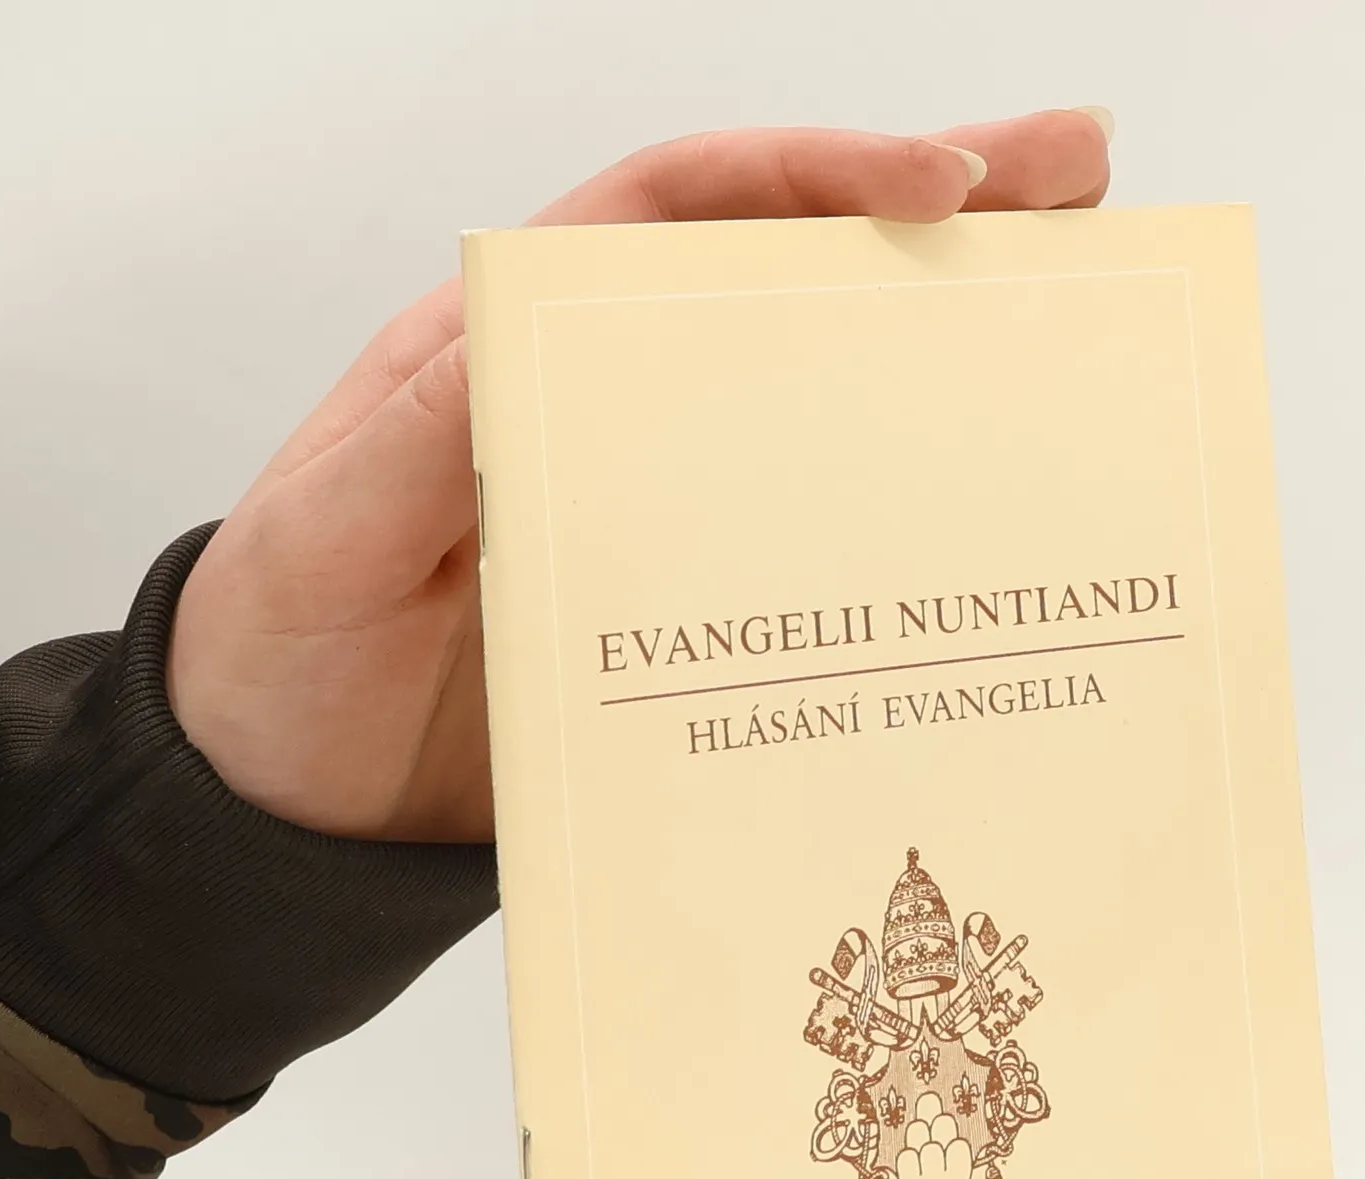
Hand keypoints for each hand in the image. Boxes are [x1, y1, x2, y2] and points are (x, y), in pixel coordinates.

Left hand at [167, 109, 1113, 843]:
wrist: (288, 812)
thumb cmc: (280, 660)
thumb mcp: (322, 546)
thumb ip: (412, 449)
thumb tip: (509, 344)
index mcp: (516, 349)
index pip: (677, 216)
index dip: (811, 179)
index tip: (940, 181)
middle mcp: (608, 409)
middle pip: (782, 281)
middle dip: (935, 217)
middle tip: (1080, 181)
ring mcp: (662, 510)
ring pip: (820, 405)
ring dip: (946, 358)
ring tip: (1084, 310)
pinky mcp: (695, 614)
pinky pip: (813, 552)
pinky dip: (906, 529)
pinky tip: (998, 526)